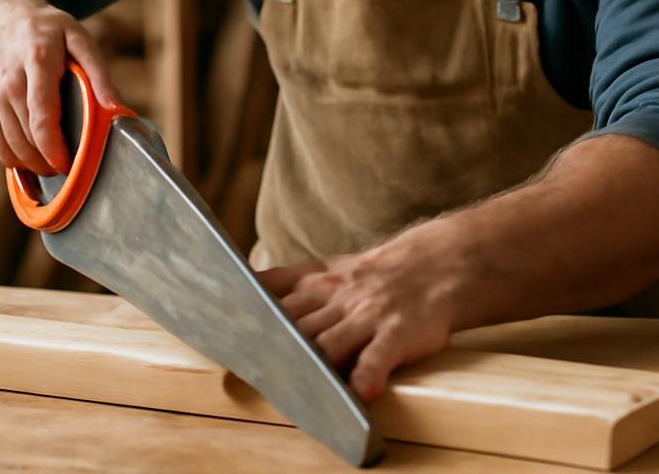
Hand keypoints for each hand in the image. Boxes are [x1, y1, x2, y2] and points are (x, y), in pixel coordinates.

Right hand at [0, 0, 120, 175]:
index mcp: (36, 61)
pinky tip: (30, 149)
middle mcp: (6, 82)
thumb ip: (99, 72)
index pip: (42, 118)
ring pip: (10, 150)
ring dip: (33, 164)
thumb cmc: (43, 30)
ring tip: (52, 160)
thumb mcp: (78, 37)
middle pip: (27, 140)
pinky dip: (14, 157)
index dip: (54, 149)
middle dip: (49, 161)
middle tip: (68, 163)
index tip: (68, 164)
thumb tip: (117, 108)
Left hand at [256, 225, 469, 402]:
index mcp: (316, 284)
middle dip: (269, 349)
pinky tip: (360, 394)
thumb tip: (242, 291)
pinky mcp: (397, 333)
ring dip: (311, 365)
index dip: (246, 314)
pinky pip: (379, 356)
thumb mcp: (327, 269)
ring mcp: (367, 315)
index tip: (221, 333)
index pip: (272, 296)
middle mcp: (336, 299)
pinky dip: (368, 374)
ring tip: (291, 387)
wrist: (437, 265)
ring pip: (330, 343)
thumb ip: (288, 282)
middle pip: (294, 326)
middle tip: (244, 372)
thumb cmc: (373, 276)